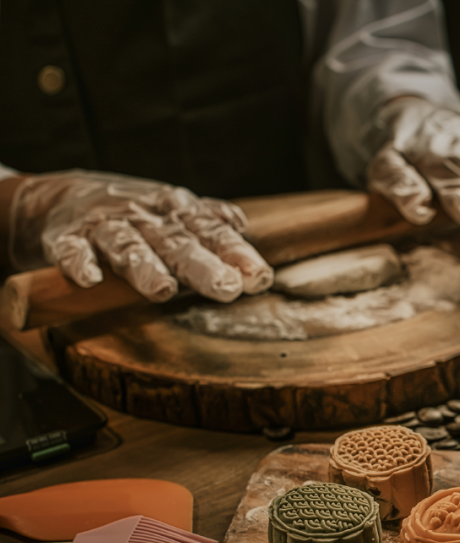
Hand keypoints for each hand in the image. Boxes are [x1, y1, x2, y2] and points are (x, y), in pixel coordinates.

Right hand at [7, 171, 271, 301]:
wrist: (61, 196)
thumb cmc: (133, 211)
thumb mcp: (174, 212)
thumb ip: (208, 222)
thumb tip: (241, 224)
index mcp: (176, 213)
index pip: (211, 233)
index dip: (236, 254)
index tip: (259, 277)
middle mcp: (145, 216)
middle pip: (176, 243)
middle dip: (202, 266)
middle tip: (227, 287)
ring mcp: (106, 226)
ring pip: (128, 245)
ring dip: (145, 267)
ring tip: (163, 289)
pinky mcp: (67, 238)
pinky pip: (72, 250)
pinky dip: (79, 263)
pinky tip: (90, 279)